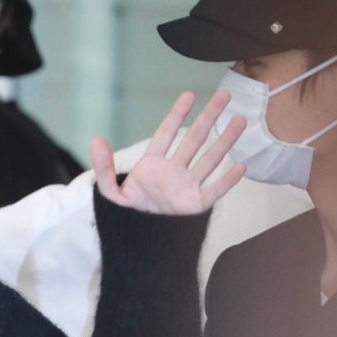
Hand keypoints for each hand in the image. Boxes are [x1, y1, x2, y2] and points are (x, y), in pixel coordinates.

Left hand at [92, 90, 245, 214]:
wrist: (140, 241)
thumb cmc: (128, 214)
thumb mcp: (111, 192)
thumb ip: (104, 168)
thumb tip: (95, 140)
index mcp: (153, 165)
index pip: (166, 134)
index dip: (177, 114)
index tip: (189, 95)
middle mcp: (173, 170)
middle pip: (194, 139)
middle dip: (209, 117)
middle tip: (224, 95)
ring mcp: (187, 186)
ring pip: (209, 159)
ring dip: (225, 141)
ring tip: (240, 120)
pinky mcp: (196, 205)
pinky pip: (215, 190)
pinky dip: (228, 180)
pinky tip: (241, 166)